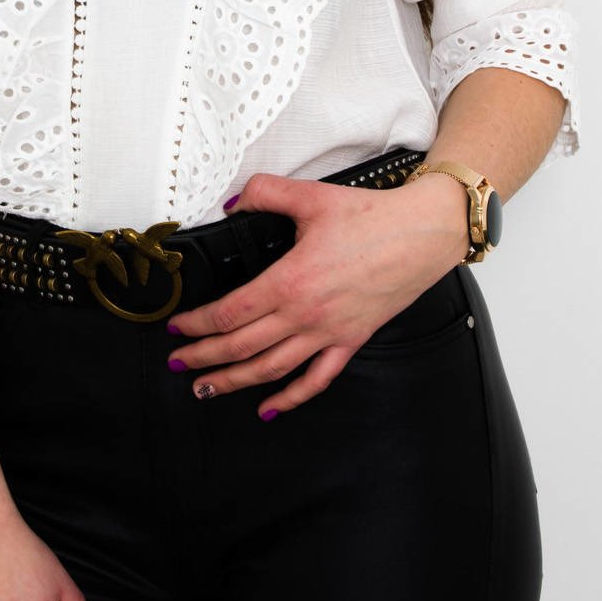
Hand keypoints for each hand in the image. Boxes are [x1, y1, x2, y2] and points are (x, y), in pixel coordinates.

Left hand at [164, 170, 470, 419]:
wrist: (423, 234)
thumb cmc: (373, 217)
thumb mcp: (310, 196)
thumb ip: (264, 193)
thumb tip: (232, 202)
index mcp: (290, 281)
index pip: (230, 312)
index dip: (197, 324)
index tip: (178, 328)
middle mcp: (305, 315)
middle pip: (242, 346)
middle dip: (205, 358)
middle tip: (180, 364)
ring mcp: (329, 333)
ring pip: (272, 369)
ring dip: (235, 382)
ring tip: (208, 388)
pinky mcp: (351, 340)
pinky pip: (316, 379)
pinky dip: (291, 398)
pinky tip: (270, 407)